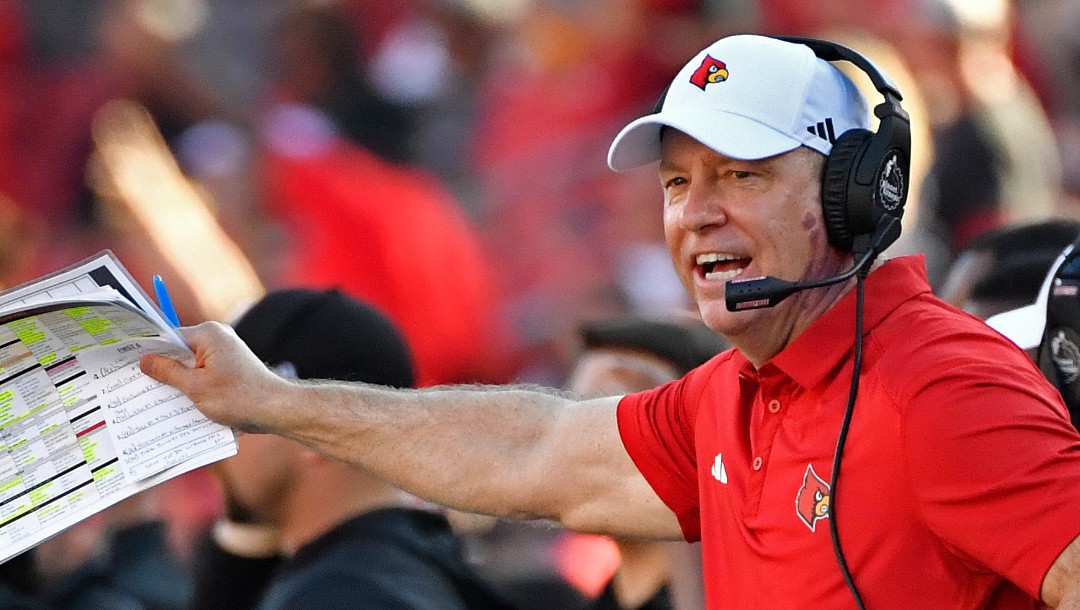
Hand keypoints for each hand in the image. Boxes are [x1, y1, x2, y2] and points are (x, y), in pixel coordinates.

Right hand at [140, 321, 290, 431]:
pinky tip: (176, 403)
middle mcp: (217, 338)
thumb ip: (168, 372)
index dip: (148, 350)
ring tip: (151, 396)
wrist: (276, 409)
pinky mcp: (229, 369)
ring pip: (189, 365)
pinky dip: (191, 386)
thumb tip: (144, 360)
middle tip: (133, 382)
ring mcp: (224, 353)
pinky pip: (202, 374)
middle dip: (160, 367)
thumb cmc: (239, 397)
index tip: (126, 360)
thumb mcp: (195, 387)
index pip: (168, 336)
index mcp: (208, 334)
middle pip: (178, 351)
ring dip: (175, 380)